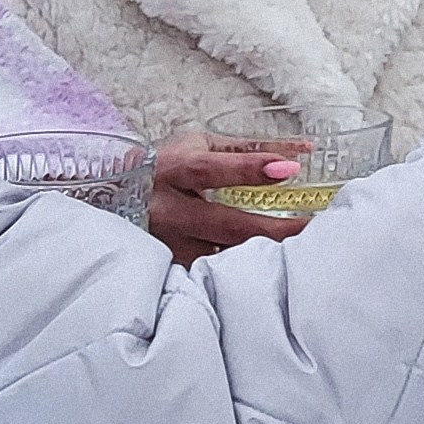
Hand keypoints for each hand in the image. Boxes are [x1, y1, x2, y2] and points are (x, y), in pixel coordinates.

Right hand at [151, 130, 308, 265]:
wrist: (110, 202)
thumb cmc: (165, 169)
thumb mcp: (198, 147)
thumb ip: (248, 149)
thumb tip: (301, 153)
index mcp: (174, 170)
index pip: (211, 169)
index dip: (250, 169)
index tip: (289, 171)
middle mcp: (169, 211)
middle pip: (227, 226)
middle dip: (276, 229)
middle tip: (312, 228)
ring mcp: (169, 246)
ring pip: (224, 258)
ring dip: (261, 257)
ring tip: (298, 254)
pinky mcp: (172, 271)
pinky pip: (212, 276)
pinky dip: (240, 273)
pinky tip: (265, 273)